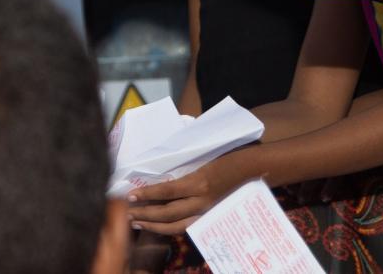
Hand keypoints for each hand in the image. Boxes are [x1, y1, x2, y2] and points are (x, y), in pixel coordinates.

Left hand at [126, 149, 256, 234]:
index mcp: (200, 181)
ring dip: (155, 226)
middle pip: (168, 213)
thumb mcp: (204, 155)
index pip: (167, 191)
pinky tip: (158, 227)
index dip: (147, 195)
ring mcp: (208, 211)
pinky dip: (172, 228)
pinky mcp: (211, 216)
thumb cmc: (229, 154)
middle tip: (126, 213)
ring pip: (177, 226)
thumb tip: (159, 165)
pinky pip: (189, 226)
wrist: (256, 168)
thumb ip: (184, 164)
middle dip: (145, 214)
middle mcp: (202, 200)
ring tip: (137, 223)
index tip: (130, 196)